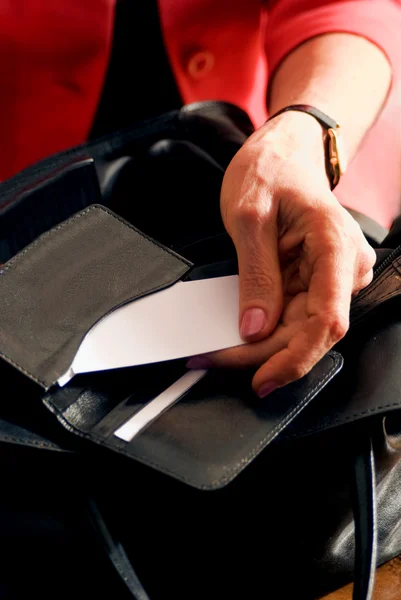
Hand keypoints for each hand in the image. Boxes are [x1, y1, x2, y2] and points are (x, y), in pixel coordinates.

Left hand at [186, 112, 375, 396]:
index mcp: (335, 245)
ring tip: (214, 350)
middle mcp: (343, 267)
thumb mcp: (249, 217)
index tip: (261, 379)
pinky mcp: (317, 281)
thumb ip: (255, 275)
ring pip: (298, 330)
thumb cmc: (270, 171)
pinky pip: (292, 317)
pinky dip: (263, 329)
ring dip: (258, 346)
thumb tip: (254, 328)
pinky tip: (236, 333)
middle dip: (259, 353)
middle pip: (306, 332)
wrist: (282, 155)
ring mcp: (332, 276)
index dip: (295, 358)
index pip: (326, 320)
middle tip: (211, 358)